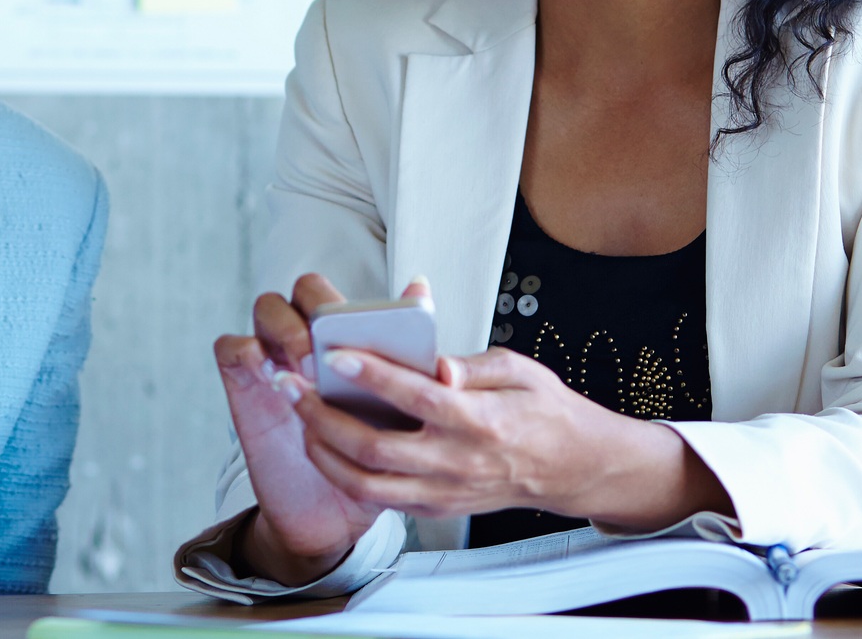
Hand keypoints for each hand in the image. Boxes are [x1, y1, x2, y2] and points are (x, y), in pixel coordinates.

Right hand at [212, 274, 428, 584]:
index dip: (359, 303)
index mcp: (350, 340)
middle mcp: (310, 340)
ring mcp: (273, 357)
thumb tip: (447, 369)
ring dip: (288, 330)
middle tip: (338, 352)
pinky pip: (233, 348)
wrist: (333, 514)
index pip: (353, 292)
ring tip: (309, 370)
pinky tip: (276, 379)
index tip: (374, 332)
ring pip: (268, 308)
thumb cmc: (372, 460)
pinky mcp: (243, 382)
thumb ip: (419, 393)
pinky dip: (249, 352)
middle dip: (320, 311)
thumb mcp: (403, 428)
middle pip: (306, 290)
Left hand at [290, 346, 731, 530]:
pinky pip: (379, 499)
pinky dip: (343, 474)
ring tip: (298, 416)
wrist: (571, 468)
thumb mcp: (518, 370)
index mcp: (480, 420)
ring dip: (322, 450)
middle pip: (374, 447)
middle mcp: (458, 462)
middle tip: (290, 384)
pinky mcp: (436, 509)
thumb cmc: (542, 411)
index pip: (417, 398)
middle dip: (321, 415)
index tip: (336, 353)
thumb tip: (434, 361)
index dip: (373, 376)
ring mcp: (444, 492)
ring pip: (366, 483)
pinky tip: (325, 444)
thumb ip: (471, 365)